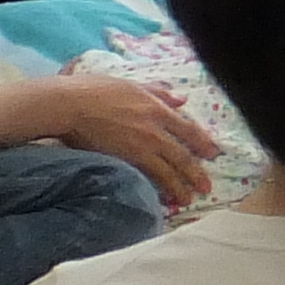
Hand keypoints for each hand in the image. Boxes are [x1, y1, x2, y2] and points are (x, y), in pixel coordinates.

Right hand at [42, 73, 220, 208]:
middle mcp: (153, 129)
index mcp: (157, 108)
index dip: (203, 143)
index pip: (188, 129)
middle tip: (206, 188)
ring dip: (179, 187)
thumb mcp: (132, 84)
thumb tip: (181, 99)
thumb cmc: (96, 89)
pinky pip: (147, 177)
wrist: (70, 104)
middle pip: (182, 155)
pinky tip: (163, 199)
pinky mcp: (124, 159)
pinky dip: (157, 189)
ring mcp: (140, 146)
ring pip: (167, 170)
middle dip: (196, 173)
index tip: (213, 154)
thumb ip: (158, 92)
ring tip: (187, 199)